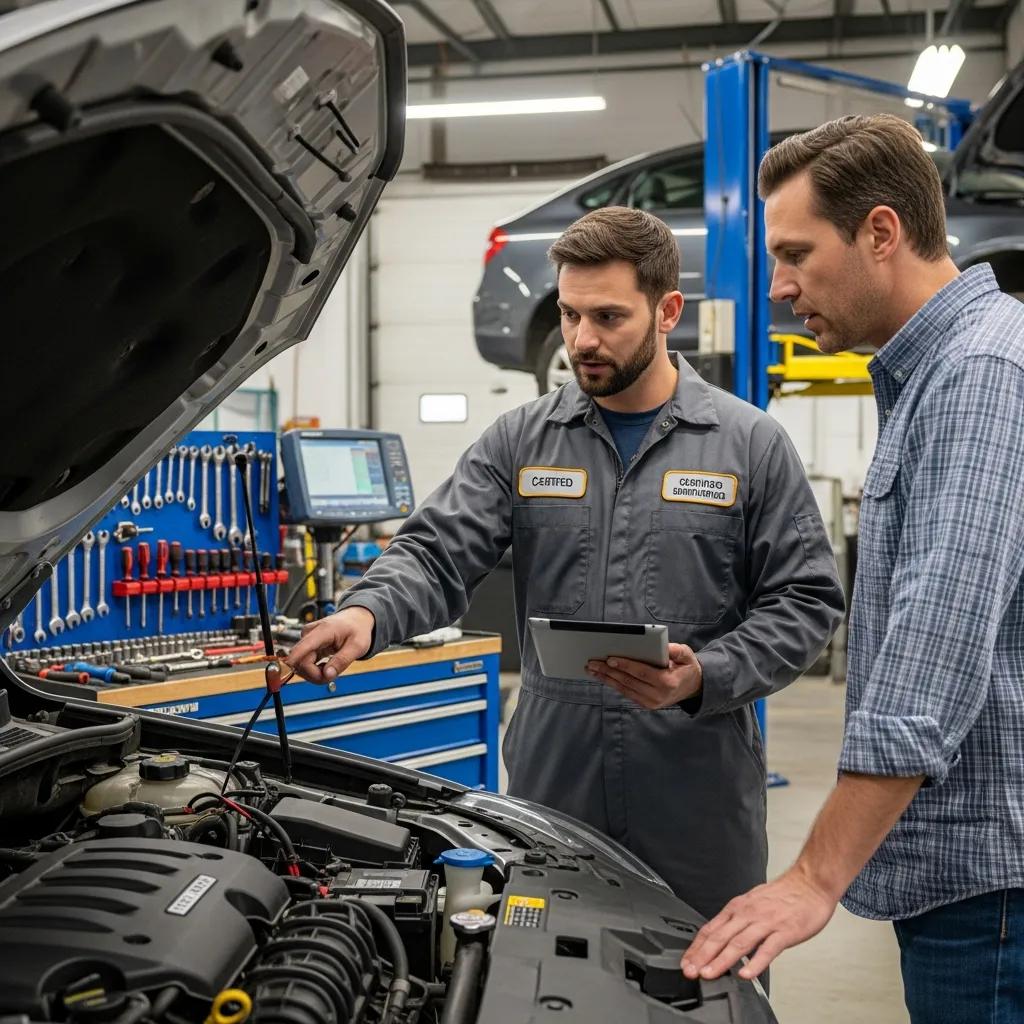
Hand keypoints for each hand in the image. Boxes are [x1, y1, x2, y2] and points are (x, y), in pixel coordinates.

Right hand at [284, 606, 374, 684]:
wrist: (355, 620)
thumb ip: (342, 661)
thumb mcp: (358, 646)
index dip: (294, 662)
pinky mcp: (307, 646)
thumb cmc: (357, 629)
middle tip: (333, 676)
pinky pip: (305, 663)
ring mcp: (307, 640)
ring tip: (332, 669)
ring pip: (302, 665)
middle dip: (316, 675)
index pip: (303, 647)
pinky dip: (315, 670)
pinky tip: (326, 666)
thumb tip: (327, 675)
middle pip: (301, 662)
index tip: (291, 672)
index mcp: (323, 630)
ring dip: (316, 673)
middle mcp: (310, 634)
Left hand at [587, 643, 701, 708]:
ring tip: (591, 669)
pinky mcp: (646, 704)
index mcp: (668, 682)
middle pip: (628, 681)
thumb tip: (663, 646)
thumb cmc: (687, 667)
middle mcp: (658, 695)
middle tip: (592, 663)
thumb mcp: (687, 655)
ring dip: (606, 679)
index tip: (610, 659)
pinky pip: (626, 693)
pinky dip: (613, 684)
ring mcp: (651, 702)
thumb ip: (676, 650)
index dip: (625, 666)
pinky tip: (603, 676)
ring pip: (624, 689)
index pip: (642, 673)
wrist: (693, 687)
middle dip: (608, 671)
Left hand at [680, 865, 838, 980]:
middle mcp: (748, 914)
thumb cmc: (783, 895)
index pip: (711, 929)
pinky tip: (745, 973)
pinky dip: (755, 962)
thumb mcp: (752, 901)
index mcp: (738, 907)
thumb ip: (737, 920)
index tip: (686, 962)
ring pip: (739, 943)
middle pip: (720, 937)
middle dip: (702, 956)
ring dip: (721, 960)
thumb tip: (721, 936)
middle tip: (690, 971)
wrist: (809, 882)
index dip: (696, 947)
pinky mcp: (785, 932)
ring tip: (709, 973)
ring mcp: (766, 923)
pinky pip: (768, 949)